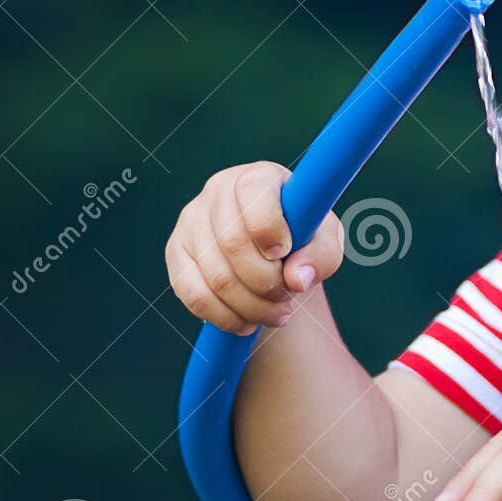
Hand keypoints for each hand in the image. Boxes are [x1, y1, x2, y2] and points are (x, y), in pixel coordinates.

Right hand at [165, 161, 344, 334]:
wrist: (274, 254)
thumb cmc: (303, 239)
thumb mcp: (324, 242)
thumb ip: (321, 256)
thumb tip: (298, 278)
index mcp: (257, 177)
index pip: (253, 192)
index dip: (268, 228)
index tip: (284, 253)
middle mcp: (218, 191)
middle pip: (233, 243)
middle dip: (266, 281)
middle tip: (286, 297)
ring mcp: (192, 221)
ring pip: (215, 275)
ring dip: (251, 306)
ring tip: (276, 313)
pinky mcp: (176, 252)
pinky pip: (193, 294)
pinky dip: (224, 317)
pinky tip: (247, 322)